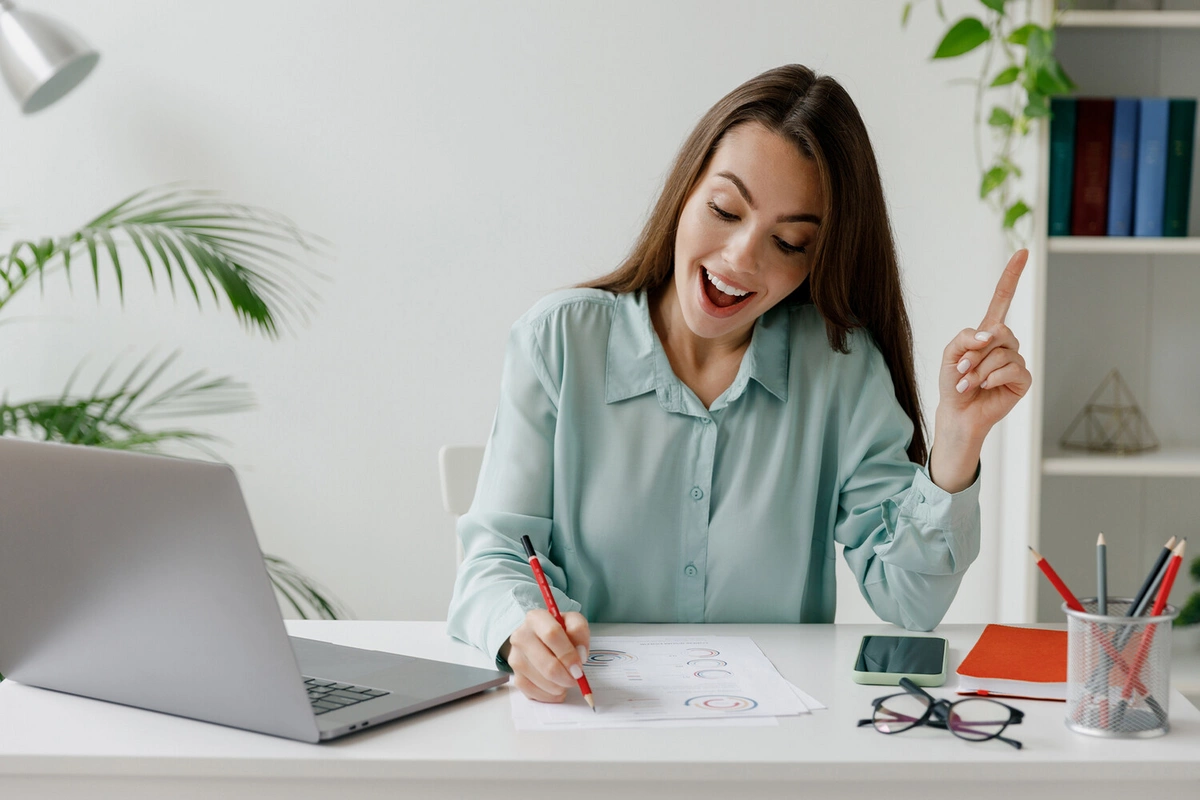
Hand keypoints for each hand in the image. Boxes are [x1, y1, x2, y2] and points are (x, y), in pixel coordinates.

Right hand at [500, 609, 590, 702]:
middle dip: (566, 677)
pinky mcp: (515, 676)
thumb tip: (579, 654)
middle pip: (546, 664)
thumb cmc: (559, 632)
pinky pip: (534, 692)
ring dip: (559, 687)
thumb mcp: (573, 622)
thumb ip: (579, 631)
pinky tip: (556, 688)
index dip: (568, 654)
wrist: (539, 640)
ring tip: (566, 680)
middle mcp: (520, 636)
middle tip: (576, 678)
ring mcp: (515, 658)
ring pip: (542, 681)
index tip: (579, 667)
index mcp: (535, 618)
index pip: (551, 634)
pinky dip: (550, 695)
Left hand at [930, 249, 1031, 491]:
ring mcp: (1016, 361)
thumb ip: (965, 337)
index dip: (1012, 276)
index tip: (1023, 252)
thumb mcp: (950, 354)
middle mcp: (1005, 344)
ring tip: (968, 383)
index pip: (1002, 299)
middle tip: (962, 369)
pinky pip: (1012, 369)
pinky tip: (983, 387)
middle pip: (1000, 331)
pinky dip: (992, 378)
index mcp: (988, 332)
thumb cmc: (953, 382)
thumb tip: (990, 334)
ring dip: (979, 369)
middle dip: (976, 352)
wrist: (958, 412)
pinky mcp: (1023, 380)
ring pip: (1003, 352)